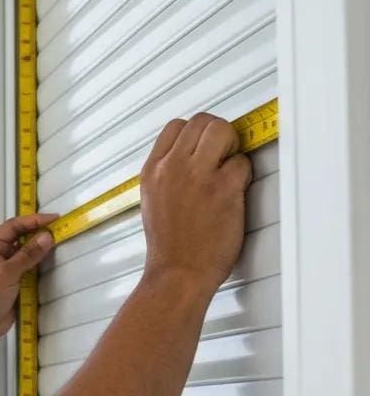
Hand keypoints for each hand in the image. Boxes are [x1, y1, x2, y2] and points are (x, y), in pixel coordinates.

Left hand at [0, 213, 57, 342]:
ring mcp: (7, 268)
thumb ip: (27, 255)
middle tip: (59, 230)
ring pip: (28, 252)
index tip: (53, 219)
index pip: (13, 226)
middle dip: (39, 232)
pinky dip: (40, 263)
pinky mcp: (15, 281)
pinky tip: (50, 260)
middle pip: (21, 236)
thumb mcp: (6, 274)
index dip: (33, 220)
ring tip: (58, 243)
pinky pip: (31, 267)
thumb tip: (45, 237)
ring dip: (41, 248)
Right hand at [141, 113, 251, 294]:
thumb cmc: (169, 245)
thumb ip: (167, 174)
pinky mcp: (223, 189)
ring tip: (228, 169)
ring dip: (232, 146)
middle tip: (222, 156)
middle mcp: (172, 168)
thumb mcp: (152, 201)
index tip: (204, 148)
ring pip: (222, 130)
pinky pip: (243, 162)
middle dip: (218, 134)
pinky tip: (234, 193)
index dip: (195, 134)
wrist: (177, 273)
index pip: (176, 127)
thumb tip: (191, 155)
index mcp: (152, 171)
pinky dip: (243, 175)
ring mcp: (198, 177)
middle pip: (202, 121)